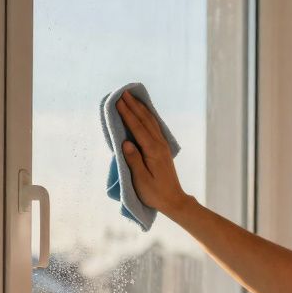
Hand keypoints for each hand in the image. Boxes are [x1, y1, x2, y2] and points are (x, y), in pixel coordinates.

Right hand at [116, 90, 191, 215]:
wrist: (173, 199)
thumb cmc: (154, 193)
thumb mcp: (141, 180)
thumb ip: (134, 161)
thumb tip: (126, 142)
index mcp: (153, 151)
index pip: (138, 129)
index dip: (127, 114)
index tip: (118, 102)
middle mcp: (159, 145)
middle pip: (145, 121)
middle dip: (133, 106)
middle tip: (123, 92)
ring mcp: (162, 145)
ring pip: (151, 122)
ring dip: (141, 108)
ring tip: (132, 97)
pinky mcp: (162, 148)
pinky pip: (154, 127)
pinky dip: (148, 116)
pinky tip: (144, 112)